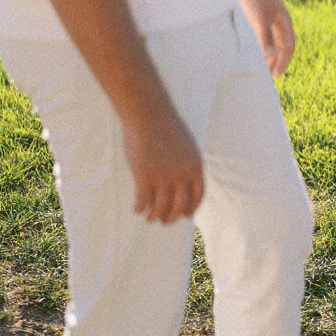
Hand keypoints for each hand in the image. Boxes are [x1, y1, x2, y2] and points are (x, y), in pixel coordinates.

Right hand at [123, 109, 203, 223]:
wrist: (149, 114)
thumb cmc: (165, 126)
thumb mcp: (186, 144)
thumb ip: (186, 163)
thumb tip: (183, 180)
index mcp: (195, 166)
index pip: (198, 196)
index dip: (191, 208)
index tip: (184, 215)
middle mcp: (182, 175)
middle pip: (179, 207)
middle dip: (171, 217)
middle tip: (163, 220)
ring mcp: (163, 178)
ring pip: (160, 209)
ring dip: (154, 216)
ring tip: (149, 217)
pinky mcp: (145, 178)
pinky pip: (142, 202)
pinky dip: (139, 208)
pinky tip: (136, 209)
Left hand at [235, 0, 295, 77]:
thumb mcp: (259, 18)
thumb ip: (265, 37)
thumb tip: (271, 56)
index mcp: (285, 20)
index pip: (289, 45)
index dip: (284, 61)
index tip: (277, 74)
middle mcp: (280, 20)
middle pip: (284, 44)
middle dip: (279, 60)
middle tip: (271, 75)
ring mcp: (272, 17)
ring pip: (276, 40)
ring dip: (272, 54)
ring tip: (265, 67)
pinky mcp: (262, 15)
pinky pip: (267, 35)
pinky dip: (265, 46)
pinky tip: (258, 51)